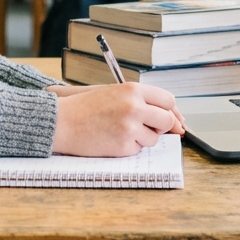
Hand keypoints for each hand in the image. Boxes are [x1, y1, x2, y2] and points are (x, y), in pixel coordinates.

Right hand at [49, 83, 185, 156]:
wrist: (62, 121)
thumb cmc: (87, 107)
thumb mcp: (116, 93)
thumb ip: (144, 102)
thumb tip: (177, 123)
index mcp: (133, 89)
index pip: (168, 101)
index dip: (170, 111)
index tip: (171, 119)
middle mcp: (134, 107)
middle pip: (167, 121)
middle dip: (161, 127)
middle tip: (145, 126)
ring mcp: (130, 128)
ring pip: (154, 138)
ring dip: (143, 138)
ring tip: (120, 130)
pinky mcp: (124, 146)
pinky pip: (138, 149)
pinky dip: (129, 147)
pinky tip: (112, 139)